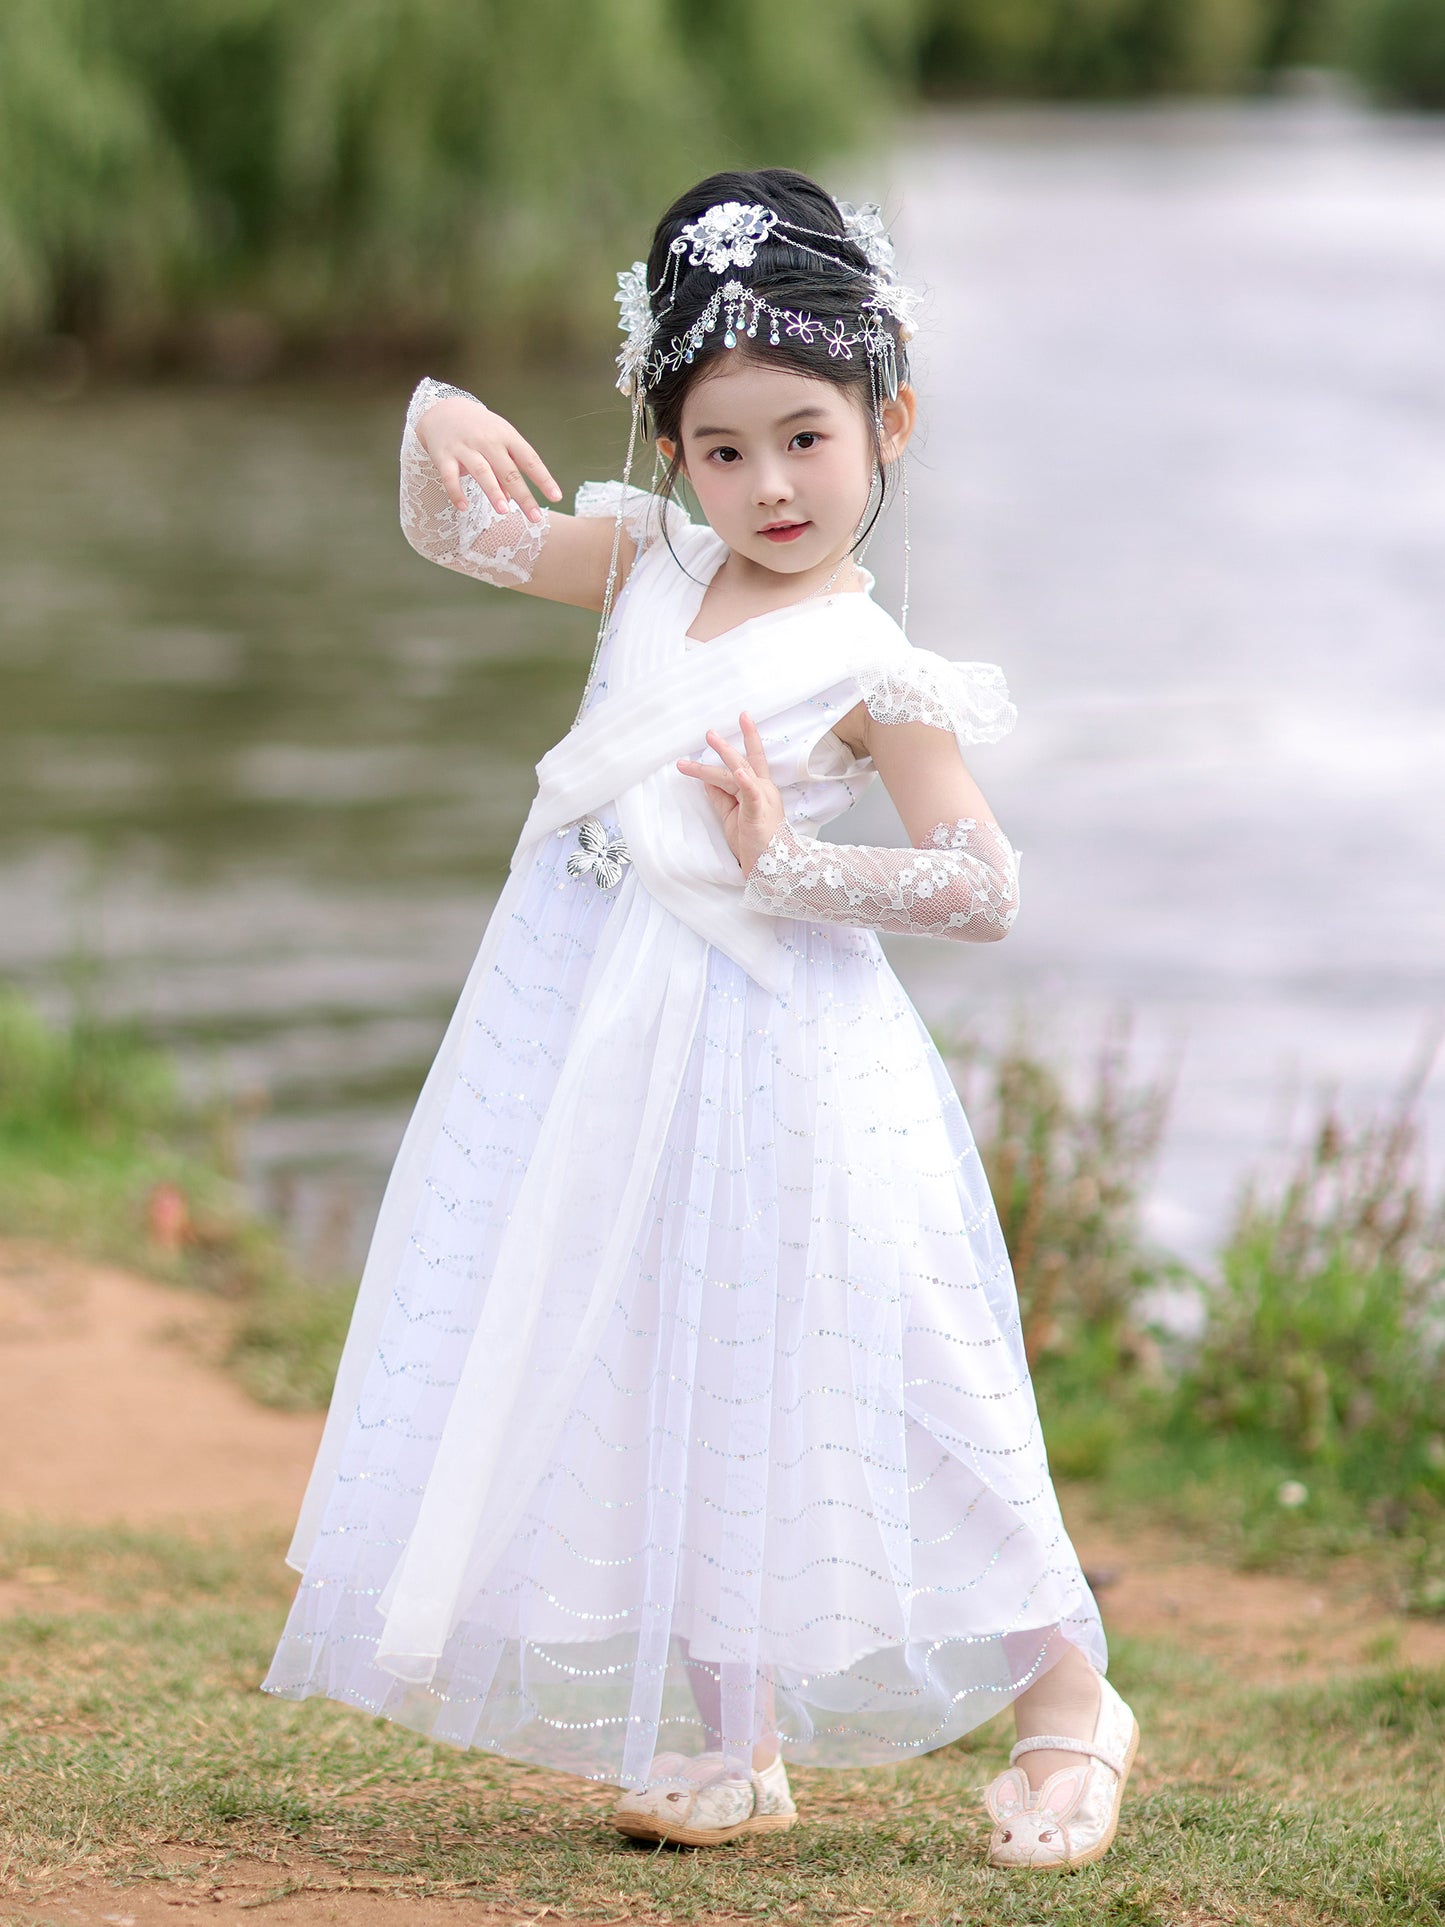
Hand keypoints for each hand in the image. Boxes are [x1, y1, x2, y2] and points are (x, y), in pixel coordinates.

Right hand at [415, 395, 561, 523]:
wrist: (444, 411)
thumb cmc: (480, 430)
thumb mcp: (499, 441)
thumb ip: (508, 468)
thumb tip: (512, 498)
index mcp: (507, 436)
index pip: (529, 459)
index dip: (543, 478)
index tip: (556, 497)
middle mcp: (488, 441)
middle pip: (509, 471)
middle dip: (523, 496)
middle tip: (535, 518)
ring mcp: (465, 448)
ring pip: (482, 471)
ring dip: (493, 492)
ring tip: (504, 511)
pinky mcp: (444, 456)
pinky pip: (450, 477)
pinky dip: (455, 492)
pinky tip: (463, 507)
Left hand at [676, 712, 784, 874]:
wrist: (774, 866)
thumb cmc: (755, 842)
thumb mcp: (731, 815)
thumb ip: (720, 796)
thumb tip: (704, 780)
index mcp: (759, 790)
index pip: (752, 759)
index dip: (748, 738)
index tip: (744, 717)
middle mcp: (763, 789)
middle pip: (741, 762)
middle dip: (724, 746)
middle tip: (709, 732)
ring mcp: (762, 799)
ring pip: (738, 773)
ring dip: (723, 756)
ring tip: (712, 739)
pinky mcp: (758, 812)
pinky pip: (751, 794)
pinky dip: (745, 781)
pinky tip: (738, 770)